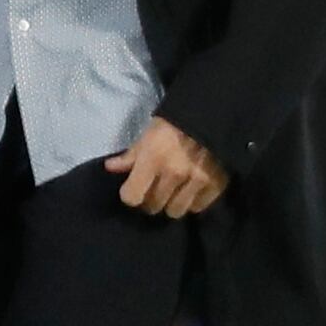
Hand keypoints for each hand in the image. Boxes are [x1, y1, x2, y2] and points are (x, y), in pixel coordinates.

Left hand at [106, 117, 228, 217]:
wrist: (215, 114)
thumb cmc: (176, 122)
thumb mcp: (149, 133)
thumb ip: (131, 154)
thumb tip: (110, 167)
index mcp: (154, 158)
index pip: (132, 197)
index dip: (130, 193)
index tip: (134, 187)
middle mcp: (174, 173)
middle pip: (153, 207)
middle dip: (151, 199)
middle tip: (156, 188)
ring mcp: (197, 181)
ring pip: (175, 211)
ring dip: (172, 203)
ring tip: (174, 192)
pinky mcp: (216, 185)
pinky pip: (197, 208)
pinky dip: (193, 202)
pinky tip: (191, 190)